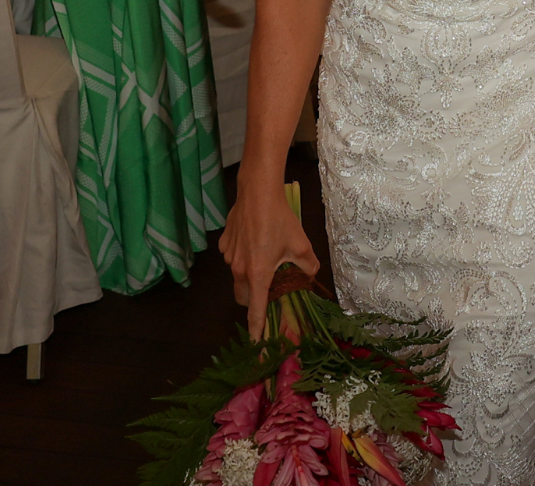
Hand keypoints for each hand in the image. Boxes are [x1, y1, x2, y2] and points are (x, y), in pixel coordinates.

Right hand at [220, 181, 319, 334]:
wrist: (257, 192)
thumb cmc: (279, 219)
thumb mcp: (301, 244)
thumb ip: (308, 265)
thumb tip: (310, 274)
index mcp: (257, 274)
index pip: (256, 310)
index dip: (257, 329)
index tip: (256, 344)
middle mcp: (238, 269)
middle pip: (243, 296)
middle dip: (253, 300)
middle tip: (269, 290)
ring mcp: (229, 256)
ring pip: (238, 276)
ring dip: (249, 275)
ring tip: (265, 257)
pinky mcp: (224, 244)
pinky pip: (233, 258)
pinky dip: (242, 257)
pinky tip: (254, 241)